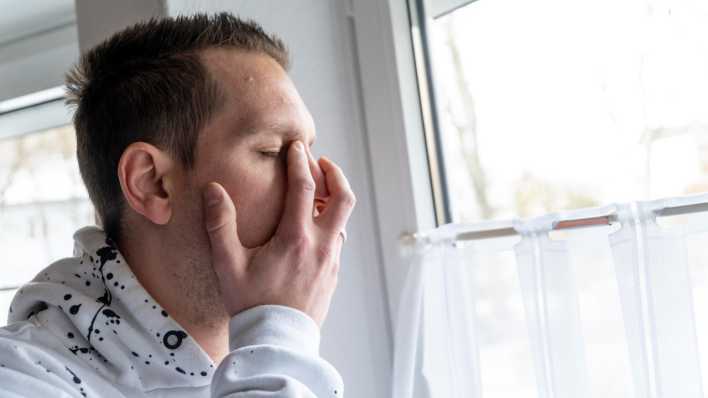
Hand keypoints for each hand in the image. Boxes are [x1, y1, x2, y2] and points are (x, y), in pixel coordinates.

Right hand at [202, 141, 355, 325]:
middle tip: (320, 161)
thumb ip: (220, 224)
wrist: (276, 341)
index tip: (295, 147)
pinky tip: (314, 223)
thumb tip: (212, 189)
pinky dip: (331, 220)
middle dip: (334, 173)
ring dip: (334, 198)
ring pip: (343, 218)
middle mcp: (320, 246)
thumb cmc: (250, 304)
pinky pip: (338, 237)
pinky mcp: (333, 273)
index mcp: (295, 239)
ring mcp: (331, 260)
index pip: (305, 187)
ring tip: (317, 189)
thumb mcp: (228, 264)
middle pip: (343, 197)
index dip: (300, 162)